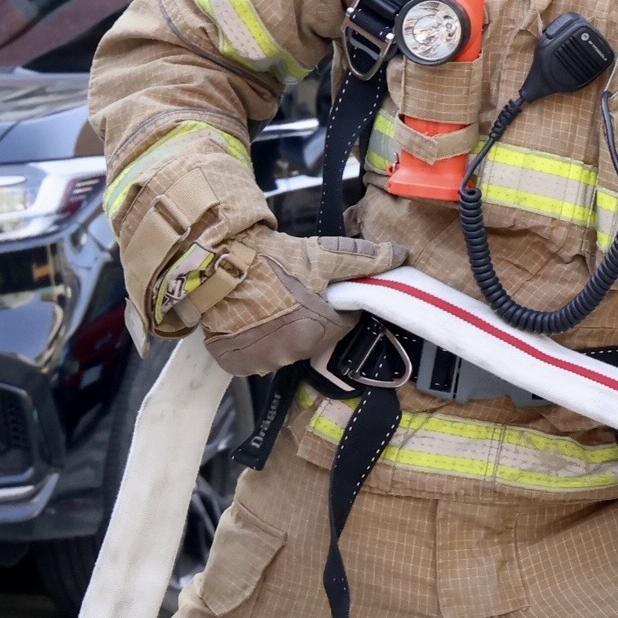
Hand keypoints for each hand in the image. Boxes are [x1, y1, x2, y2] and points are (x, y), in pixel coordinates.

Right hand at [194, 234, 398, 376]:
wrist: (215, 262)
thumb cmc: (273, 259)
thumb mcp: (324, 254)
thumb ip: (366, 259)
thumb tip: (401, 255)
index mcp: (316, 333)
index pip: (343, 324)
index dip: (336, 304)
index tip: (320, 288)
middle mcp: (289, 355)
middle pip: (314, 338)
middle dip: (309, 318)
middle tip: (292, 291)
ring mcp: (259, 362)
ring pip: (284, 348)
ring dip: (281, 331)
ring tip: (267, 301)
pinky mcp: (235, 364)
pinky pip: (255, 357)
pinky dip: (254, 342)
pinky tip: (249, 317)